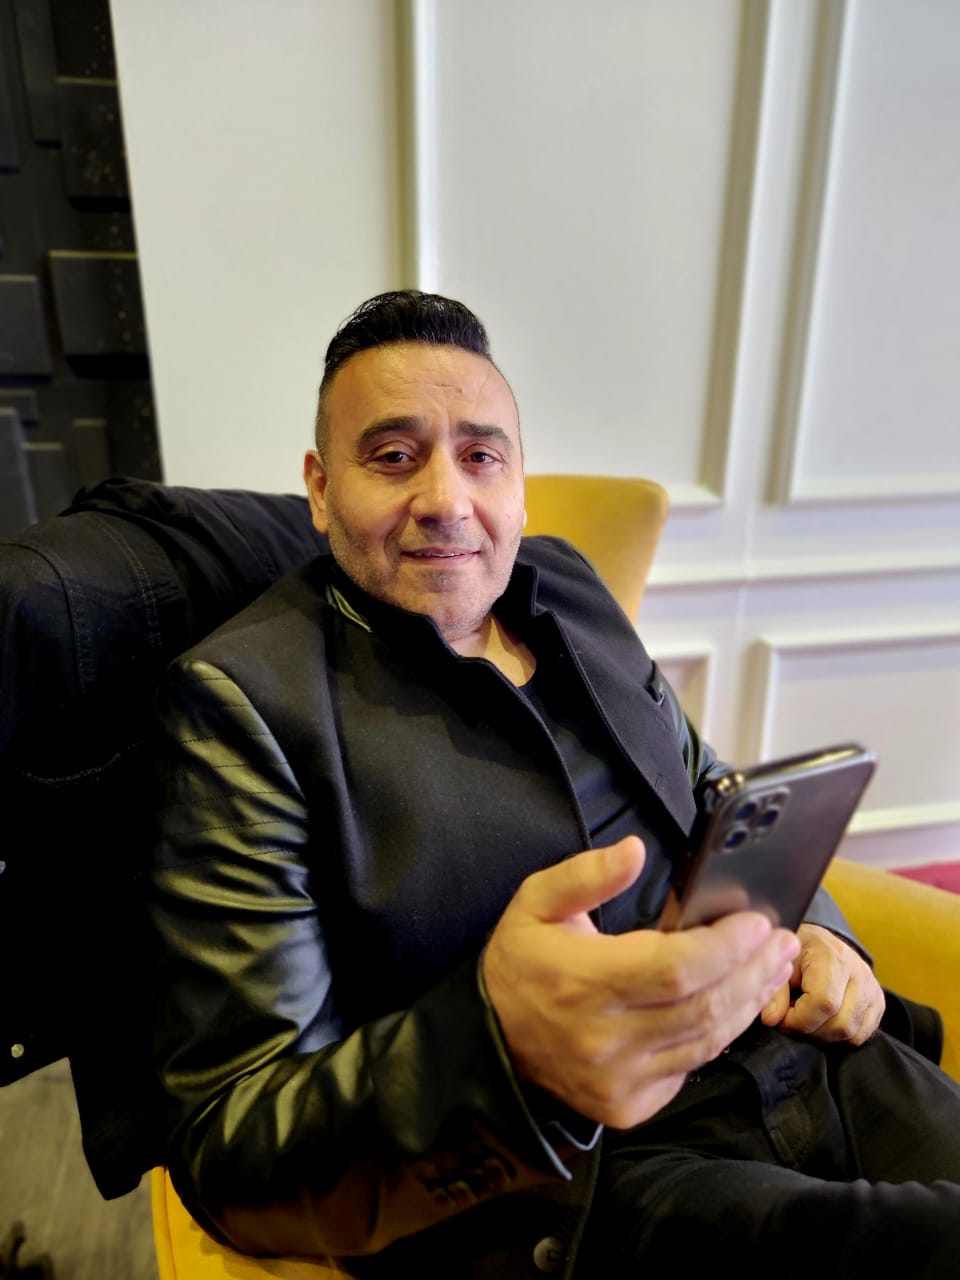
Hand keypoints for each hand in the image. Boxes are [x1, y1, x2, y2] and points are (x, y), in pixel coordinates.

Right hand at [482, 836, 799, 1128]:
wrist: (488, 1040)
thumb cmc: (520, 963)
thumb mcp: (536, 902)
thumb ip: (586, 875)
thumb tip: (635, 851)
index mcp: (584, 982)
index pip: (676, 968)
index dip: (726, 947)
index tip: (757, 922)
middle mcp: (604, 1038)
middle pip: (703, 1007)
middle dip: (752, 970)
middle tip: (781, 941)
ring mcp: (618, 1079)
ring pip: (706, 1042)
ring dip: (748, 1001)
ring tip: (772, 967)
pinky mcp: (626, 1106)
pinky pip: (688, 1070)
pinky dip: (716, 1036)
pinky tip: (733, 1006)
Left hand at [760, 922, 884, 1043]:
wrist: (818, 942)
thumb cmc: (796, 952)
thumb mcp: (779, 963)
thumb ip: (774, 991)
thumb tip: (772, 1019)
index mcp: (832, 956)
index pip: (824, 1002)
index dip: (800, 1019)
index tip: (782, 1018)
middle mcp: (859, 971)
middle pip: (840, 1023)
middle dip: (811, 1030)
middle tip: (792, 1020)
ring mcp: (872, 987)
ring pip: (852, 1033)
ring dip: (824, 1035)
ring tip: (807, 1018)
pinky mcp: (878, 1001)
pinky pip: (862, 1034)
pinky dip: (840, 1036)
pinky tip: (823, 1021)